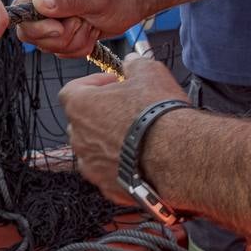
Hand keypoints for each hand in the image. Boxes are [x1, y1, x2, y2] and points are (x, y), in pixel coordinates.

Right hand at [12, 0, 154, 57]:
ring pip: (47, 46)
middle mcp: (45, 3)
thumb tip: (38, 2)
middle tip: (83, 23)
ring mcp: (52, 20)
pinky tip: (91, 34)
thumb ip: (67, 0)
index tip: (59, 28)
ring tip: (90, 26)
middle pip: (31, 34)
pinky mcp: (61, 36)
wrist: (131, 5)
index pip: (21, 10)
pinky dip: (79, 49)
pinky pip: (61, 53)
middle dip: (60, 36)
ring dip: (74, 42)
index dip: (36, 26)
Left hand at [58, 54, 186, 205]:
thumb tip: (132, 62)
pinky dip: (122, 166)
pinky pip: (110, 173)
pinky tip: (144, 159)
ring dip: (111, 142)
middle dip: (103, 114)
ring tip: (139, 136)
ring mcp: (91, 166)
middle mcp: (78, 138)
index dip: (93, 84)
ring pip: (95, 150)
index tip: (114, 83)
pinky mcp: (108, 187)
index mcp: (79, 106)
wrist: (177, 155)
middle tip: (128, 108)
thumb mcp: (149, 72)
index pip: (72, 90)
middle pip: (83, 121)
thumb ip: (134, 65)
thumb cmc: (158, 113)